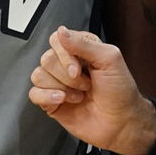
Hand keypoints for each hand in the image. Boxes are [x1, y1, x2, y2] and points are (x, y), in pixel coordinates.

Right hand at [29, 27, 155, 154]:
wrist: (121, 123)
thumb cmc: (120, 91)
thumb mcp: (109, 60)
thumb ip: (84, 44)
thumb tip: (61, 31)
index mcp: (79, 49)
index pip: (56, 40)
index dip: (65, 55)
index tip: (80, 69)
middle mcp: (66, 64)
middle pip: (47, 59)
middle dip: (67, 75)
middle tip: (86, 85)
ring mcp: (57, 83)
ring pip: (38, 75)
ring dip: (61, 87)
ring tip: (79, 96)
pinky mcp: (51, 101)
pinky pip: (34, 93)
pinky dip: (47, 97)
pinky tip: (62, 100)